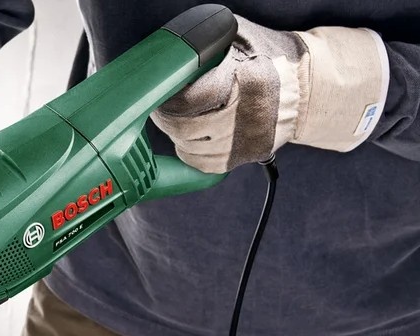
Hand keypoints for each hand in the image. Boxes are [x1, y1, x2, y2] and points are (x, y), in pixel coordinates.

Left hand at [152, 15, 387, 173]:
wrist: (307, 86)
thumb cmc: (271, 57)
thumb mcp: (241, 38)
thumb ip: (207, 42)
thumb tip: (173, 54)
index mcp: (245, 82)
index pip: (189, 100)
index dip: (167, 98)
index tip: (160, 92)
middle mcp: (247, 116)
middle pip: (185, 128)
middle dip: (166, 117)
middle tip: (161, 107)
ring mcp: (248, 140)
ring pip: (191, 148)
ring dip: (177, 135)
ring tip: (177, 119)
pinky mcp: (249, 155)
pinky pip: (205, 165)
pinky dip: (191, 153)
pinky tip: (190, 139)